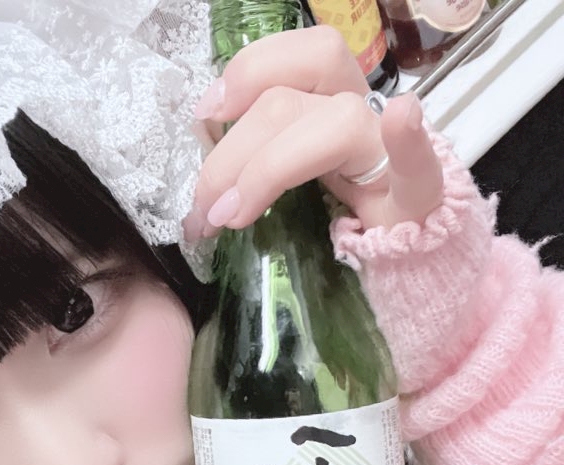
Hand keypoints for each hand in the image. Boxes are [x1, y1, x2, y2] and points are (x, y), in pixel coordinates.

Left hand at [184, 26, 443, 241]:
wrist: (404, 246)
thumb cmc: (344, 205)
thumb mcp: (293, 171)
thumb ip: (257, 153)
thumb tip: (204, 167)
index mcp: (331, 98)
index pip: (299, 57)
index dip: (249, 72)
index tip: (207, 114)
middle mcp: (361, 112)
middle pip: (291, 102)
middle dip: (234, 154)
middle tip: (206, 208)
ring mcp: (389, 153)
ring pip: (337, 123)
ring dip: (270, 169)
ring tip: (231, 216)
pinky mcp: (419, 196)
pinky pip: (421, 161)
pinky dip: (410, 139)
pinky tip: (402, 118)